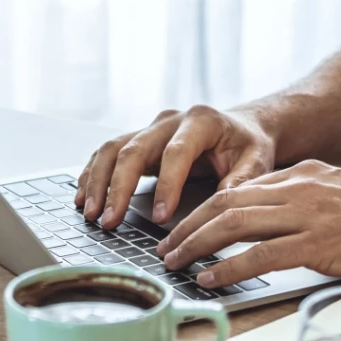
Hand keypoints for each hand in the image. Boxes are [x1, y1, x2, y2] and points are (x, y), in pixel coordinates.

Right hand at [73, 105, 276, 228]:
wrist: (242, 127)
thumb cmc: (249, 145)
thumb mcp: (257, 161)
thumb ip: (241, 182)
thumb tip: (220, 209)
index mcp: (201, 121)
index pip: (176, 153)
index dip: (166, 185)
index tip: (159, 218)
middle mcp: (170, 120)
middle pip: (135, 148)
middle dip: (118, 186)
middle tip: (108, 220)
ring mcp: (151, 128)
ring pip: (114, 148)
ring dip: (98, 181)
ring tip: (89, 213)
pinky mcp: (140, 140)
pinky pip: (109, 153)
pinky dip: (93, 174)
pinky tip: (83, 197)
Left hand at [155, 160, 340, 288]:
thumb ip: (312, 206)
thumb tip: (280, 231)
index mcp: (307, 175)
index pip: (239, 189)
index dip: (204, 210)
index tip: (183, 228)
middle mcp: (302, 187)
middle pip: (226, 203)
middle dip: (188, 227)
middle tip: (166, 249)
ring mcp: (311, 214)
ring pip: (235, 224)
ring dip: (197, 245)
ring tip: (176, 265)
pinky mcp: (323, 243)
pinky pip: (262, 255)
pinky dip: (230, 267)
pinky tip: (211, 279)